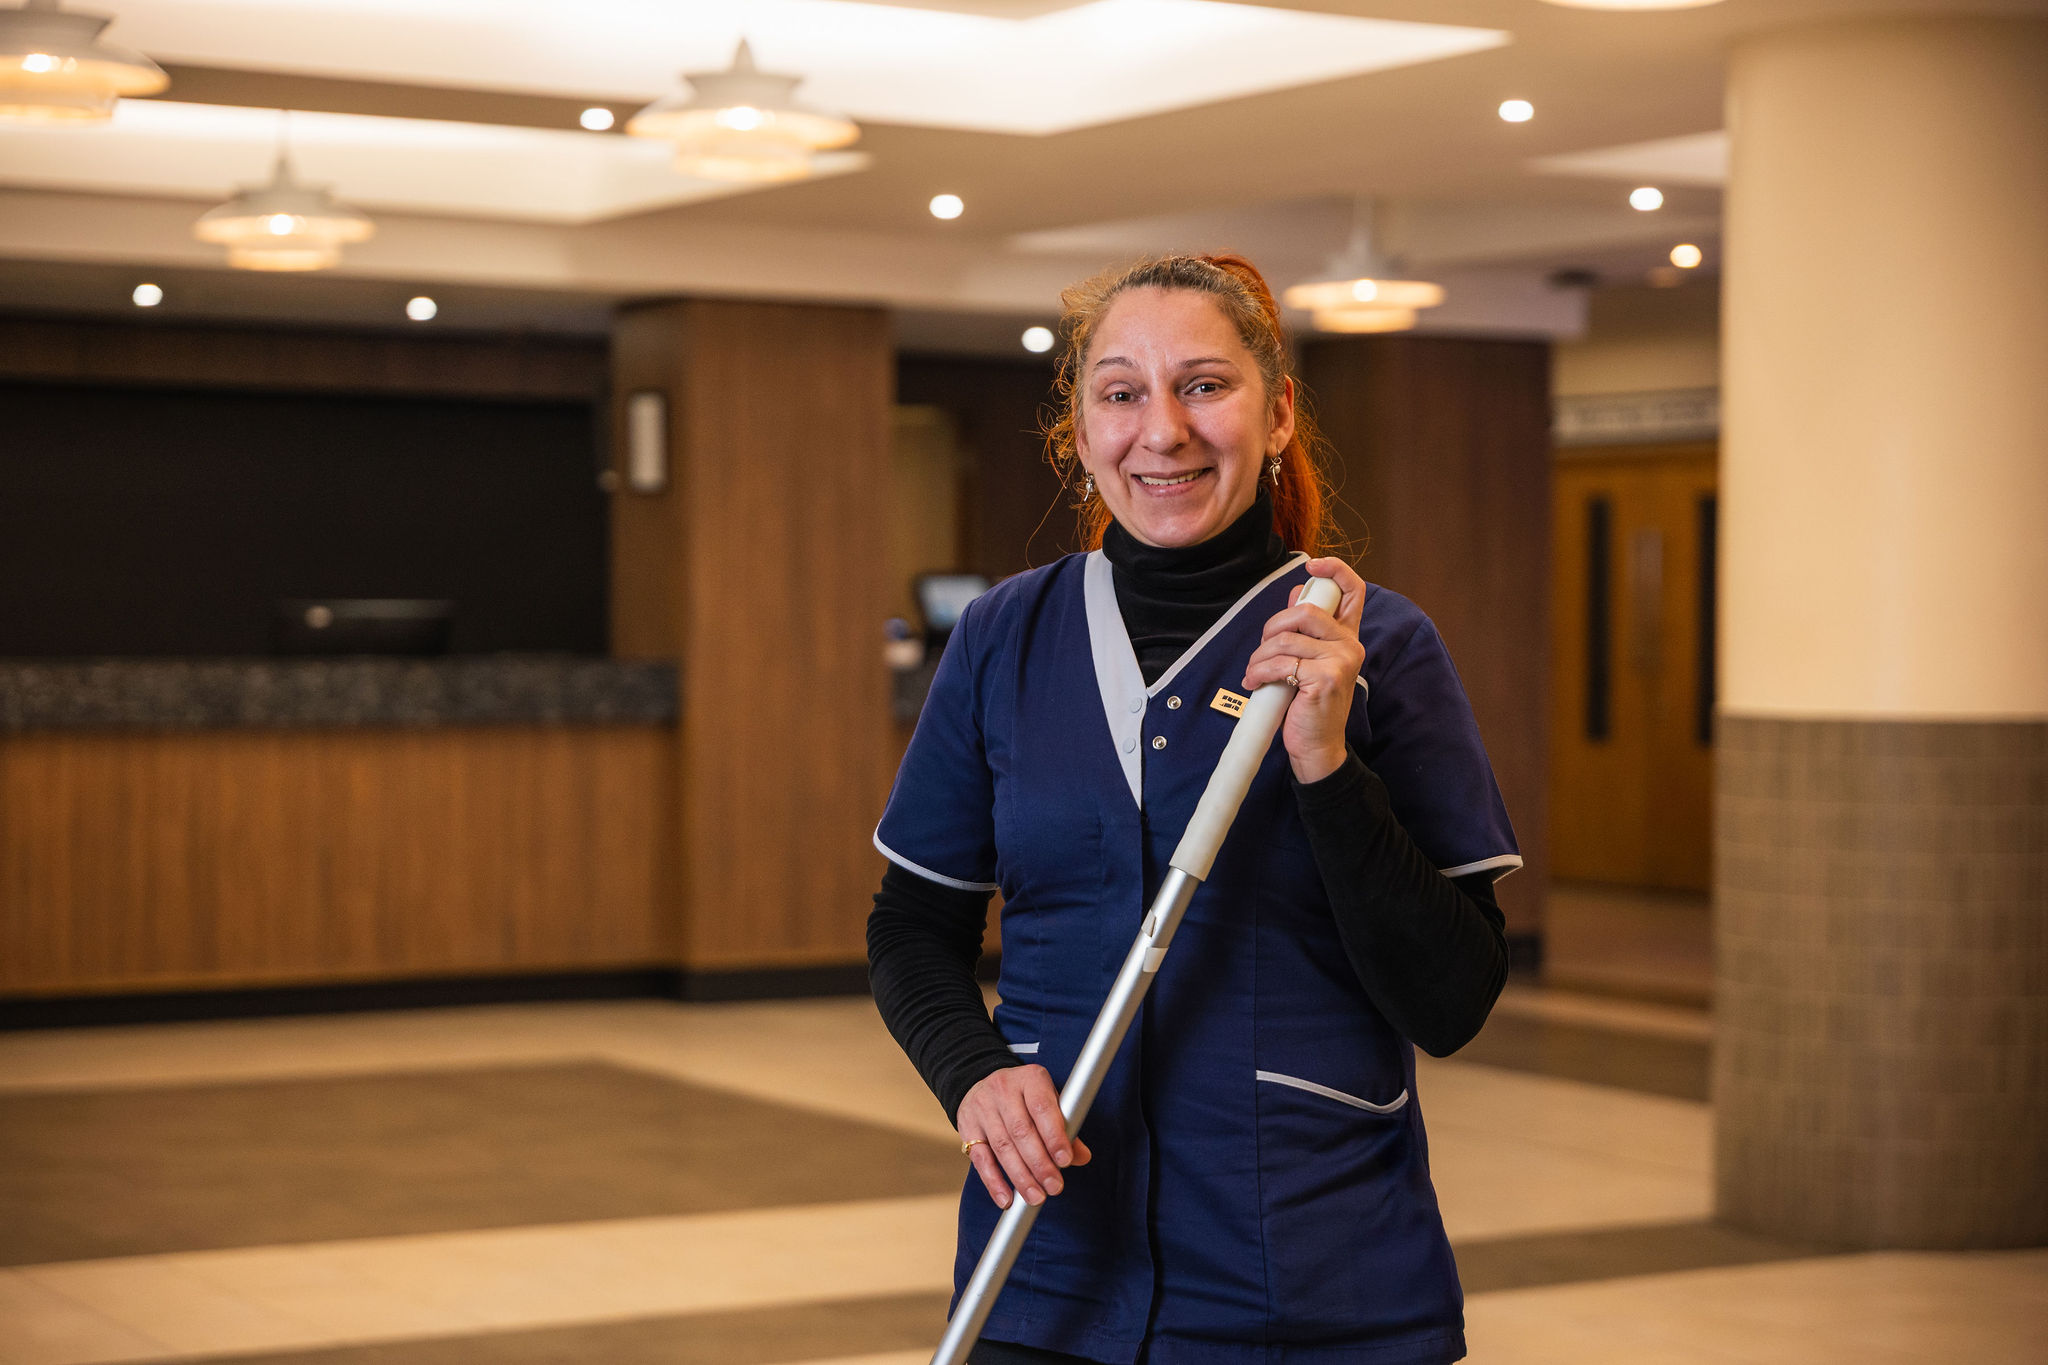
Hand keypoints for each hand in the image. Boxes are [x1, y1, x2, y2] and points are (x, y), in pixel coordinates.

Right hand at [956, 1065, 1092, 1208]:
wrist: (983, 1082)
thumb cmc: (1025, 1097)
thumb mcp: (1047, 1100)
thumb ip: (1065, 1127)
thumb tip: (1082, 1157)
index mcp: (1030, 1079)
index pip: (1042, 1108)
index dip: (1054, 1136)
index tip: (1065, 1161)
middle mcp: (1003, 1090)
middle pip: (1021, 1131)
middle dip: (1040, 1163)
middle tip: (1054, 1187)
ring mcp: (983, 1108)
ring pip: (1003, 1147)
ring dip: (1021, 1177)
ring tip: (1036, 1197)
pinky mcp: (967, 1128)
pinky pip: (981, 1159)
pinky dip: (994, 1182)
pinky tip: (1007, 1199)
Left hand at [1242, 556, 1368, 784]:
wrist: (1316, 746)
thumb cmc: (1308, 704)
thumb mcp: (1308, 662)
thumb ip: (1305, 630)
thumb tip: (1298, 591)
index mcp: (1347, 636)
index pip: (1352, 591)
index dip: (1334, 570)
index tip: (1311, 568)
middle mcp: (1350, 645)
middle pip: (1304, 611)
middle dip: (1272, 628)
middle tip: (1261, 652)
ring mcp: (1341, 661)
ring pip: (1286, 638)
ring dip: (1260, 656)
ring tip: (1254, 674)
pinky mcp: (1326, 678)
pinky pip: (1281, 662)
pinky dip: (1259, 672)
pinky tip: (1255, 684)